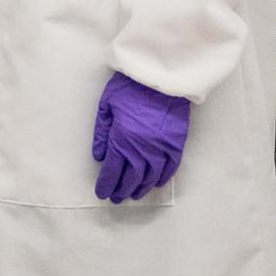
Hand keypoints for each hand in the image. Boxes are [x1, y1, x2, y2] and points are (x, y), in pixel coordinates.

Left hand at [92, 70, 190, 202]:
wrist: (159, 77)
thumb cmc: (129, 88)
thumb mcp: (106, 106)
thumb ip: (102, 134)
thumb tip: (99, 157)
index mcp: (122, 140)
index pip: (112, 171)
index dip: (106, 184)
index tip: (102, 193)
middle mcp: (142, 150)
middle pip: (131, 178)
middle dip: (121, 190)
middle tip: (116, 198)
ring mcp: (161, 149)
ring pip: (150, 177)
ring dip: (140, 189)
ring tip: (133, 195)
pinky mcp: (176, 145)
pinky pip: (170, 169)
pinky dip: (161, 179)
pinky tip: (154, 184)